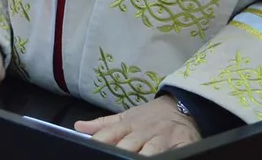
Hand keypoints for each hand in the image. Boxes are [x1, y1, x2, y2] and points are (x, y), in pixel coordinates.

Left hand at [75, 95, 200, 155]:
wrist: (182, 106)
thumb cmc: (150, 115)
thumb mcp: (126, 117)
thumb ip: (103, 124)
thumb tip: (79, 127)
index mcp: (128, 125)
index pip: (108, 135)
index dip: (99, 143)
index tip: (90, 150)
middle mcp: (143, 133)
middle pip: (127, 147)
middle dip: (119, 153)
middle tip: (108, 158)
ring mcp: (162, 139)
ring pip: (150, 152)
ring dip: (142, 157)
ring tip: (135, 159)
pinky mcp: (182, 145)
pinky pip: (174, 155)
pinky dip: (168, 157)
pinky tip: (162, 159)